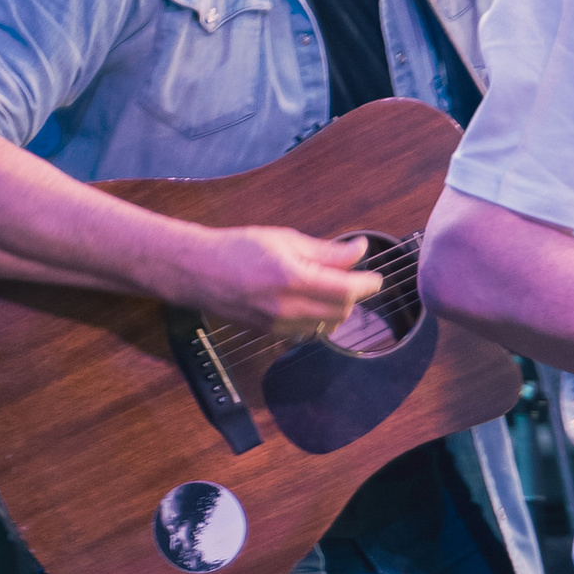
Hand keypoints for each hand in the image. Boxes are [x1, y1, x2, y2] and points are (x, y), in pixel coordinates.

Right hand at [177, 221, 369, 334]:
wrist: (198, 272)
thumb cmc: (237, 248)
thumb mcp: (285, 239)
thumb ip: (325, 251)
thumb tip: (358, 251)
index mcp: (292, 278)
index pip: (346, 289)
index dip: (367, 284)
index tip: (376, 277)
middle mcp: (287, 307)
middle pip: (341, 311)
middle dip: (354, 296)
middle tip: (355, 279)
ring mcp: (278, 325)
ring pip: (327, 326)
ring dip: (338, 310)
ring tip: (333, 289)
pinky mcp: (271, 334)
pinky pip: (308, 332)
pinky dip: (319, 319)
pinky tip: (312, 303)